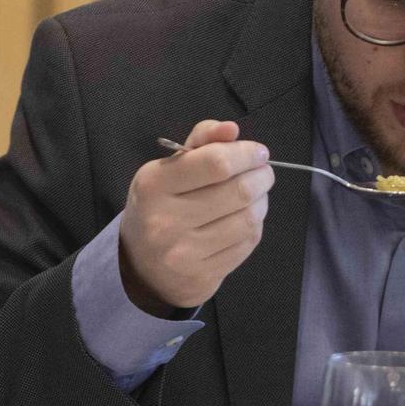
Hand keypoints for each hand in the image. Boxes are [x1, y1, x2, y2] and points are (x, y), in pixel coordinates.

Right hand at [119, 119, 272, 313]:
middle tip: (263, 172)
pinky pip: (247, 244)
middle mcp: (166, 221)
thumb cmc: (160, 206)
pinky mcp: (203, 276)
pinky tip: (246, 219)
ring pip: (248, 219)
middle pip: (238, 191)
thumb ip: (201, 143)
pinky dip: (255, 226)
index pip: (216, 163)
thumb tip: (231, 129)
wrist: (141, 267)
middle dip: (261, 176)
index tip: (258, 152)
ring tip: (256, 195)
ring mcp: (185, 253)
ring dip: (262, 202)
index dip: (246, 153)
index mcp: (154, 185)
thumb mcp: (168, 169)